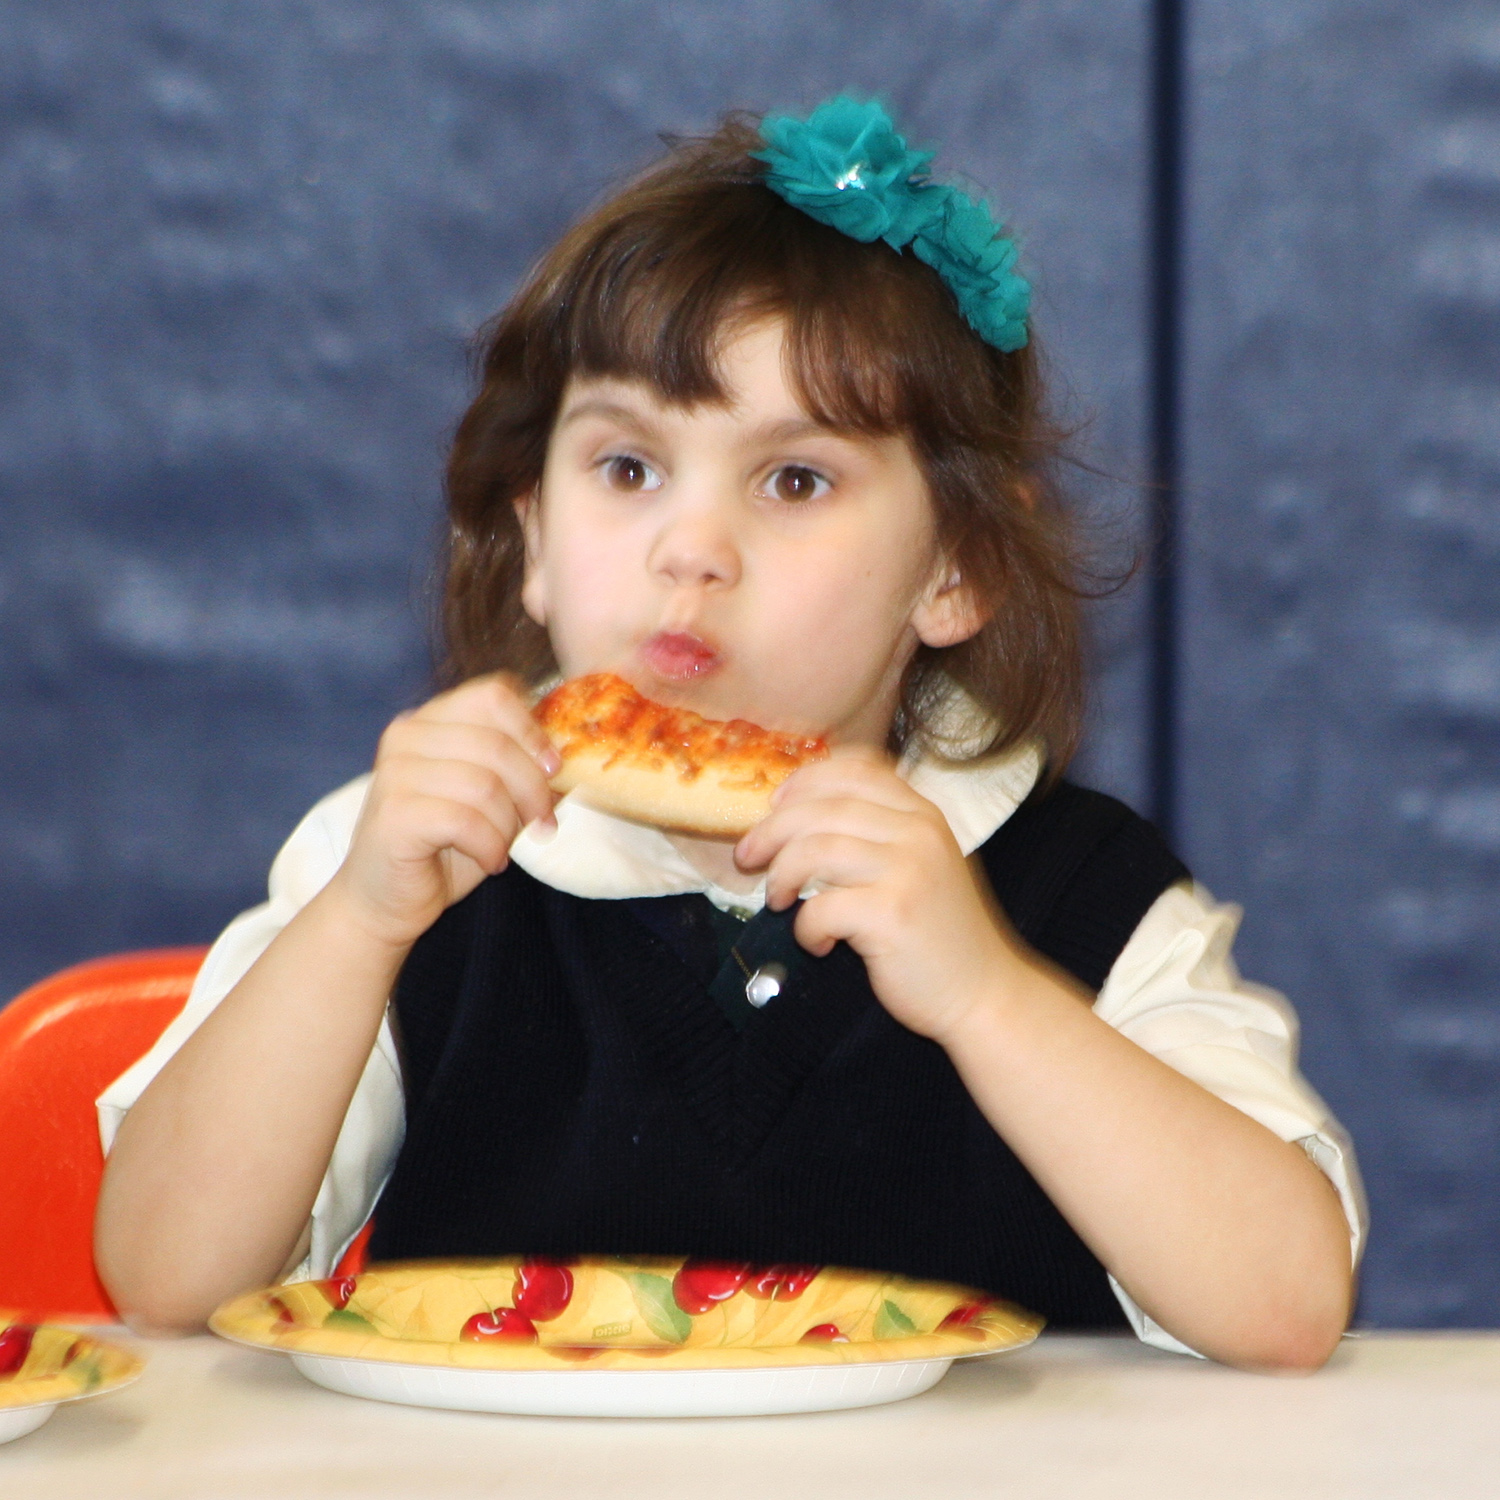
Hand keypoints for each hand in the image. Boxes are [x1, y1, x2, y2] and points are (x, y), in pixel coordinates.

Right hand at [329, 673, 559, 949]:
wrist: (386, 899)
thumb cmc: (445, 846)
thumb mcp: (491, 797)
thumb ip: (518, 768)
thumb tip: (568, 758)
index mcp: (432, 719)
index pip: (495, 694)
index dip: (533, 732)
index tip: (553, 769)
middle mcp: (407, 735)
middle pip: (497, 743)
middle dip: (533, 789)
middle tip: (540, 822)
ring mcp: (395, 772)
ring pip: (485, 785)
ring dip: (509, 825)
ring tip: (504, 846)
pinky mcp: (394, 814)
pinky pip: (466, 821)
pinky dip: (490, 846)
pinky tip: (489, 860)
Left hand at [733, 747, 1021, 1042]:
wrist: (984, 992)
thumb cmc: (939, 932)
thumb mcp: (921, 863)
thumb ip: (878, 832)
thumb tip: (794, 814)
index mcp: (923, 812)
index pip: (855, 769)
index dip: (806, 781)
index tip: (777, 804)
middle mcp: (918, 831)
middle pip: (821, 807)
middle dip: (771, 831)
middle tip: (749, 857)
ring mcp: (908, 870)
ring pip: (813, 850)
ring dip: (782, 876)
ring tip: (780, 900)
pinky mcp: (893, 914)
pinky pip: (821, 907)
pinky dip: (806, 927)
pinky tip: (819, 943)